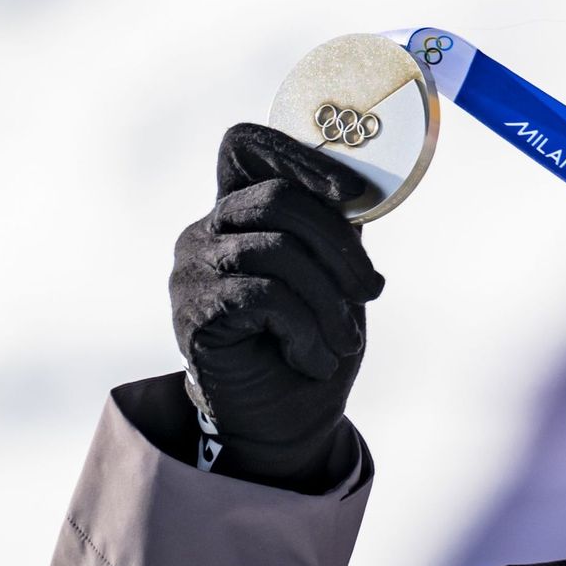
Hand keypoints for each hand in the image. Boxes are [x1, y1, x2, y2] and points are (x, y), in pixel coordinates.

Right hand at [170, 123, 384, 489]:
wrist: (285, 419)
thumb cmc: (313, 342)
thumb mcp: (337, 278)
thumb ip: (336, 230)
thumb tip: (359, 194)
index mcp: (242, 209)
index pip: (246, 146)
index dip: (297, 153)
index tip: (352, 193)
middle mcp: (209, 228)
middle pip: (277, 198)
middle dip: (339, 245)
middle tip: (372, 290)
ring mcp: (194, 268)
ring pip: (277, 251)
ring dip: (328, 300)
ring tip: (345, 340)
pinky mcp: (193, 311)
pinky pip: (263, 296)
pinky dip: (304, 330)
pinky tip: (314, 358)